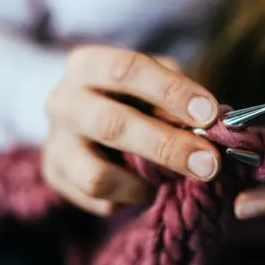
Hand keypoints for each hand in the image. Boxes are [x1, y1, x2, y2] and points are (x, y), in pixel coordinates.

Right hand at [42, 46, 220, 215]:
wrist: (83, 117)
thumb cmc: (128, 95)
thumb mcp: (151, 82)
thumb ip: (175, 97)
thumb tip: (209, 124)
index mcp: (89, 65)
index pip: (129, 70)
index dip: (172, 92)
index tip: (209, 115)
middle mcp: (64, 101)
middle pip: (112, 124)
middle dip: (166, 146)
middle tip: (208, 163)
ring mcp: (55, 142)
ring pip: (97, 175)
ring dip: (143, 184)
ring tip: (167, 181)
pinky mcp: (56, 175)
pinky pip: (97, 199)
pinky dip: (128, 198)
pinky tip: (144, 187)